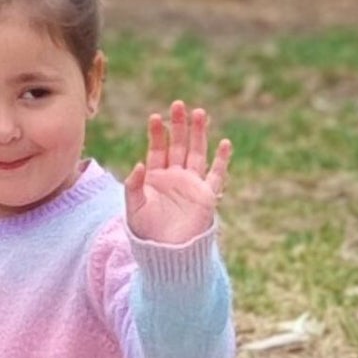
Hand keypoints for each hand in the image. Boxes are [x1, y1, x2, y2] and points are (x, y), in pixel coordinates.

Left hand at [125, 102, 231, 245]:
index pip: (157, 148)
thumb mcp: (134, 208)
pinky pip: (216, 175)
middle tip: (179, 105)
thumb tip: (138, 164)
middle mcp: (175, 176)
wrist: (166, 252)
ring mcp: (192, 184)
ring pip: (197, 153)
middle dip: (179, 125)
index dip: (157, 133)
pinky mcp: (206, 195)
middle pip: (179, 145)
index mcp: (156, 177)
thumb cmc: (146, 231)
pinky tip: (224, 143)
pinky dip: (221, 160)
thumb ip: (134, 186)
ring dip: (199, 133)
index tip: (155, 117)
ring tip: (200, 113)